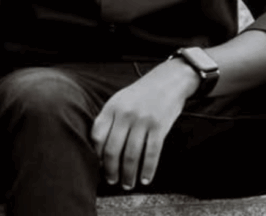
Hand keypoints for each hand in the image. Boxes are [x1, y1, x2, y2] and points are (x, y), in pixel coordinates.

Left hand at [91, 60, 198, 189]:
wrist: (168, 81)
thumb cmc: (141, 95)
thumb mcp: (120, 100)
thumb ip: (109, 120)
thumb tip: (100, 150)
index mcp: (112, 107)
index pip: (98, 136)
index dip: (96, 155)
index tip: (99, 166)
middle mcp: (125, 114)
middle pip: (112, 149)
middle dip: (111, 170)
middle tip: (112, 181)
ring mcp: (142, 120)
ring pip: (131, 155)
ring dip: (128, 174)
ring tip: (127, 184)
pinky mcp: (159, 127)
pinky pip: (151, 153)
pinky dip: (148, 170)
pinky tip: (145, 179)